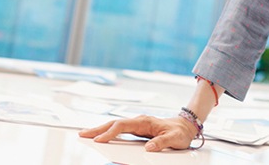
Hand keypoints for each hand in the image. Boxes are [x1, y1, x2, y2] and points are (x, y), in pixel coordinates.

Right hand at [77, 115, 198, 151]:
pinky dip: (107, 131)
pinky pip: (118, 129)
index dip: (110, 133)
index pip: (122, 126)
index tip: (99, 140)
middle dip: (97, 129)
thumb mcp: (174, 139)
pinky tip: (101, 135)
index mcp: (144, 121)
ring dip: (100, 129)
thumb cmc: (180, 132)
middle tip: (83, 134)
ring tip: (86, 134)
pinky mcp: (136, 128)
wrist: (185, 126)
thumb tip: (148, 148)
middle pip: (113, 123)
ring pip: (114, 125)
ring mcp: (136, 124)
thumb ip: (161, 143)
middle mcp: (138, 121)